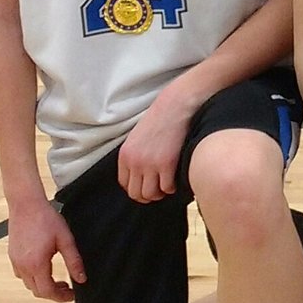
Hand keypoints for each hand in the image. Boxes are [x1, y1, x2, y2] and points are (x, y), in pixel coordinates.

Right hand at [6, 199, 84, 301]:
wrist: (26, 205)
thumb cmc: (47, 220)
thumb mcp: (66, 240)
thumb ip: (74, 261)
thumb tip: (82, 279)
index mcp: (36, 264)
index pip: (47, 291)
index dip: (61, 297)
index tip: (73, 294)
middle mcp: (22, 266)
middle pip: (37, 291)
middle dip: (53, 293)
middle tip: (68, 288)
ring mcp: (15, 261)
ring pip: (28, 284)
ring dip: (43, 286)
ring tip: (59, 279)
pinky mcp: (12, 256)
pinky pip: (22, 274)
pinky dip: (34, 277)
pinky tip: (45, 268)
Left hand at [114, 83, 204, 202]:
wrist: (175, 107)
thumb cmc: (160, 118)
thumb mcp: (138, 137)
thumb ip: (135, 154)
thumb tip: (141, 171)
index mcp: (125, 156)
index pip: (125, 184)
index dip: (137, 189)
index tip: (148, 186)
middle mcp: (134, 162)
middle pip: (136, 193)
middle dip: (148, 195)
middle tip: (159, 190)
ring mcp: (150, 164)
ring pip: (150, 194)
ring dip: (160, 193)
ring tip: (168, 186)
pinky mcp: (167, 164)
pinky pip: (167, 187)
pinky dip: (173, 188)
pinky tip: (177, 179)